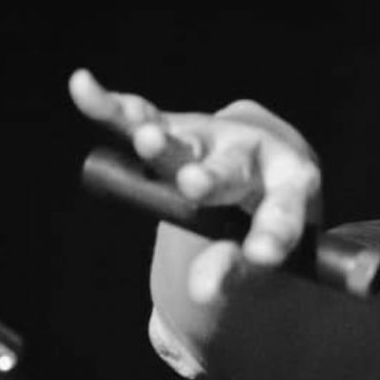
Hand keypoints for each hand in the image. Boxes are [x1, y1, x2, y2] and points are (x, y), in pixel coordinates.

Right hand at [68, 68, 322, 304]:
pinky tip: (85, 88)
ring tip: (147, 139)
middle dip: (213, 177)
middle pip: (233, 169)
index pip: (286, 210)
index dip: (274, 233)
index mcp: (294, 185)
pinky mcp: (176, 125)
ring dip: (164, 141)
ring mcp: (213, 137)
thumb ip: (234, 271)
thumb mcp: (261, 252)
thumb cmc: (263, 221)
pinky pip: (143, 116)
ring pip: (186, 141)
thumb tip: (202, 290)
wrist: (266, 168)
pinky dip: (114, 107)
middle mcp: (256, 153)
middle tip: (196, 184)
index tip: (262, 255)